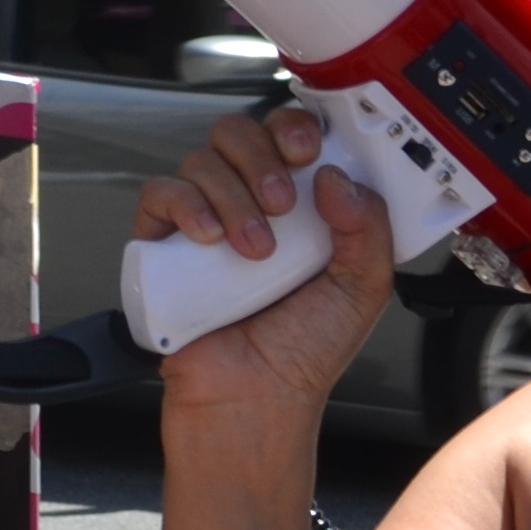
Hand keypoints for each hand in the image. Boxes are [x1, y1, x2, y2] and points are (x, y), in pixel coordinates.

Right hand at [133, 106, 393, 418]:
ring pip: (203, 160)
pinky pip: (161, 194)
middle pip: (241, 133)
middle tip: (284, 200)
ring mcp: (205, 220)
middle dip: (263, 155)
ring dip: (234, 194)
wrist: (255, 402)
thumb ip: (369, 228)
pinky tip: (212, 238)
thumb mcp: (363, 288)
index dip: (297, 127)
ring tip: (257, 249)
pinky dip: (187, 205)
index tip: (311, 149)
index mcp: (302, 205)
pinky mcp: (163, 244)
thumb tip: (335, 177)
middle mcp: (251, 203)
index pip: (291, 136)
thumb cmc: (304, 351)